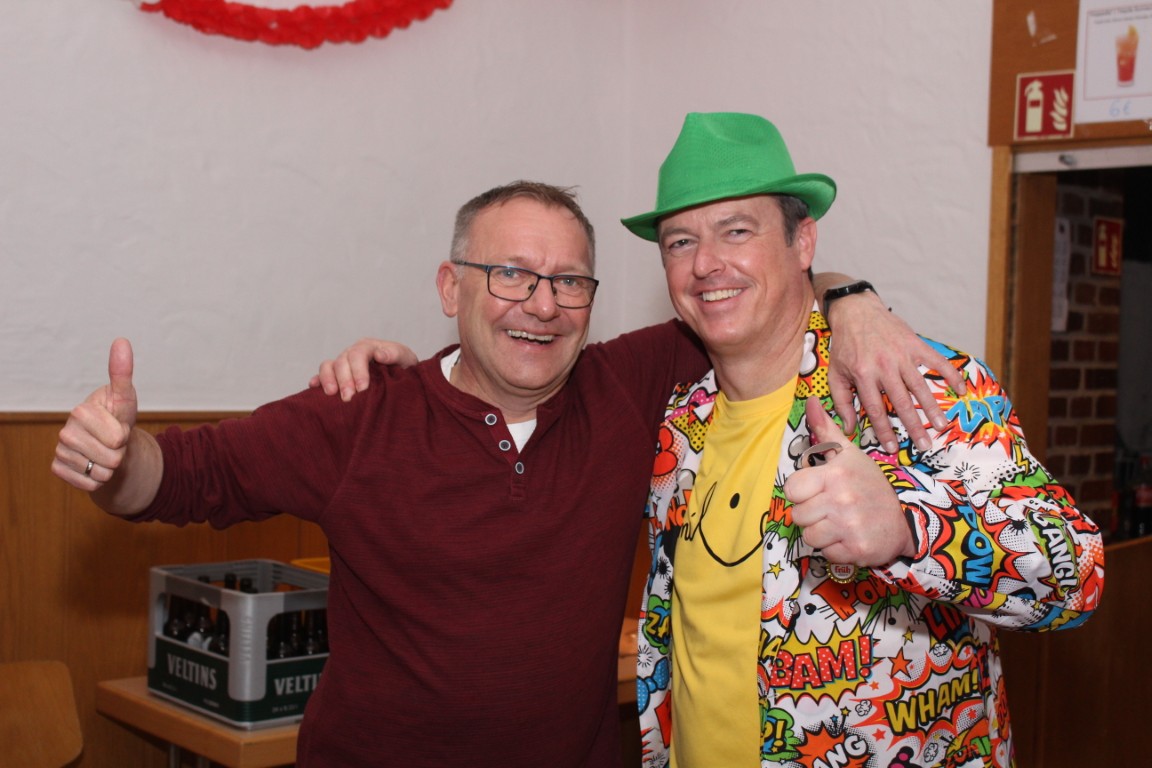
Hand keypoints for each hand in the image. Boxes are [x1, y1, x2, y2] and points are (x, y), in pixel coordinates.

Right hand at [52, 338, 138, 490]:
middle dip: (119, 452)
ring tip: (104, 451)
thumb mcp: (125, 398)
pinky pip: (90, 484)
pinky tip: (93, 464)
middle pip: (112, 458)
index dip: (125, 435)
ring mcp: (60, 451)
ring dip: (110, 466)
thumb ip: (122, 372)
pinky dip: (98, 479)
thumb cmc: (117, 416)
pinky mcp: (58, 469)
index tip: (118, 426)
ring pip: (102, 473)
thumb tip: (121, 341)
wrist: (107, 443)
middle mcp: (65, 431)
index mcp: (81, 411)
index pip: (118, 438)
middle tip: (113, 441)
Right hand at [308, 338, 418, 400]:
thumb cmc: (404, 367)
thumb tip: (380, 354)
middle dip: (344, 380)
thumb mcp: (406, 358)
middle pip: (341, 361)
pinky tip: (314, 388)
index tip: (363, 389)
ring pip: (328, 366)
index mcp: (369, 347)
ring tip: (332, 394)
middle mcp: (353, 353)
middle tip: (349, 398)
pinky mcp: (336, 376)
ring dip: (328, 379)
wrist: (403, 378)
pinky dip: (317, 380)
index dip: (358, 371)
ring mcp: (343, 363)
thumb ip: (395, 354)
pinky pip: (322, 375)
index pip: (358, 354)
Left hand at [785, 397, 914, 566]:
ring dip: (821, 534)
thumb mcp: (849, 455)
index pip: (791, 489)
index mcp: (836, 474)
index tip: (818, 491)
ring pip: (809, 536)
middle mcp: (842, 499)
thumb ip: (826, 430)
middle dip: (811, 515)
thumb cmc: (869, 486)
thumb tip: (810, 400)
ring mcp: (850, 526)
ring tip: (839, 524)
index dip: (802, 493)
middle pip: (798, 515)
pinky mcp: (856, 550)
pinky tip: (848, 538)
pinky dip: (834, 550)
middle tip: (831, 509)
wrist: (903, 522)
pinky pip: (826, 554)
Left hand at [825, 290, 964, 452]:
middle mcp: (884, 366)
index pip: (876, 409)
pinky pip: (936, 361)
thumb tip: (849, 428)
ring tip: (942, 425)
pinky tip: (960, 390)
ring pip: (920, 386)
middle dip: (914, 426)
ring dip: (932, 407)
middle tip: (925, 445)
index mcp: (863, 375)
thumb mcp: (835, 373)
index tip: (893, 447)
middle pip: (902, 402)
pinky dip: (950, 375)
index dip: (884, 430)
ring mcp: (902, 355)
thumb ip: (841, 401)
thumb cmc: (844, 345)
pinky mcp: (915, 344)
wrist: (856, 311)